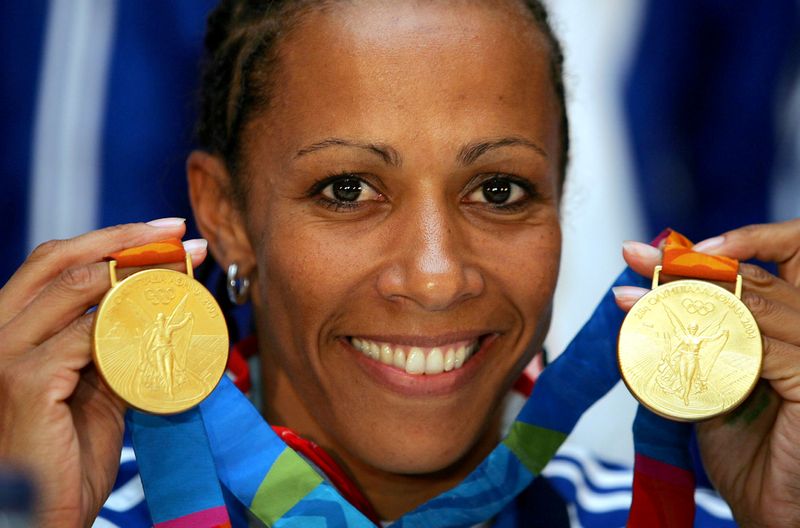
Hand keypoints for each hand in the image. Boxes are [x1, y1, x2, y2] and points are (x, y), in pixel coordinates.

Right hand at [0, 219, 206, 526]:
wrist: (41, 515)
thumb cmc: (68, 455)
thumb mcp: (94, 387)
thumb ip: (113, 344)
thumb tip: (157, 309)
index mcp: (12, 327)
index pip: (56, 261)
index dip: (112, 238)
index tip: (165, 232)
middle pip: (63, 260)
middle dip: (129, 240)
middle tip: (181, 237)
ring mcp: (4, 355)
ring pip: (79, 289)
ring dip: (141, 275)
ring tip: (186, 271)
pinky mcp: (24, 383)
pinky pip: (88, 335)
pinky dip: (130, 323)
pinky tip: (164, 322)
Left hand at [615, 219, 799, 526]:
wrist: (769, 507)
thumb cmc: (744, 448)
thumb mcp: (712, 380)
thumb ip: (695, 341)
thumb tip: (643, 301)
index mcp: (793, 326)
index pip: (763, 265)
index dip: (712, 252)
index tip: (652, 254)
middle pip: (756, 275)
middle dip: (689, 262)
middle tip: (635, 257)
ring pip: (754, 302)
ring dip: (684, 294)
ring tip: (632, 298)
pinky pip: (764, 344)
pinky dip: (711, 334)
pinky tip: (667, 331)